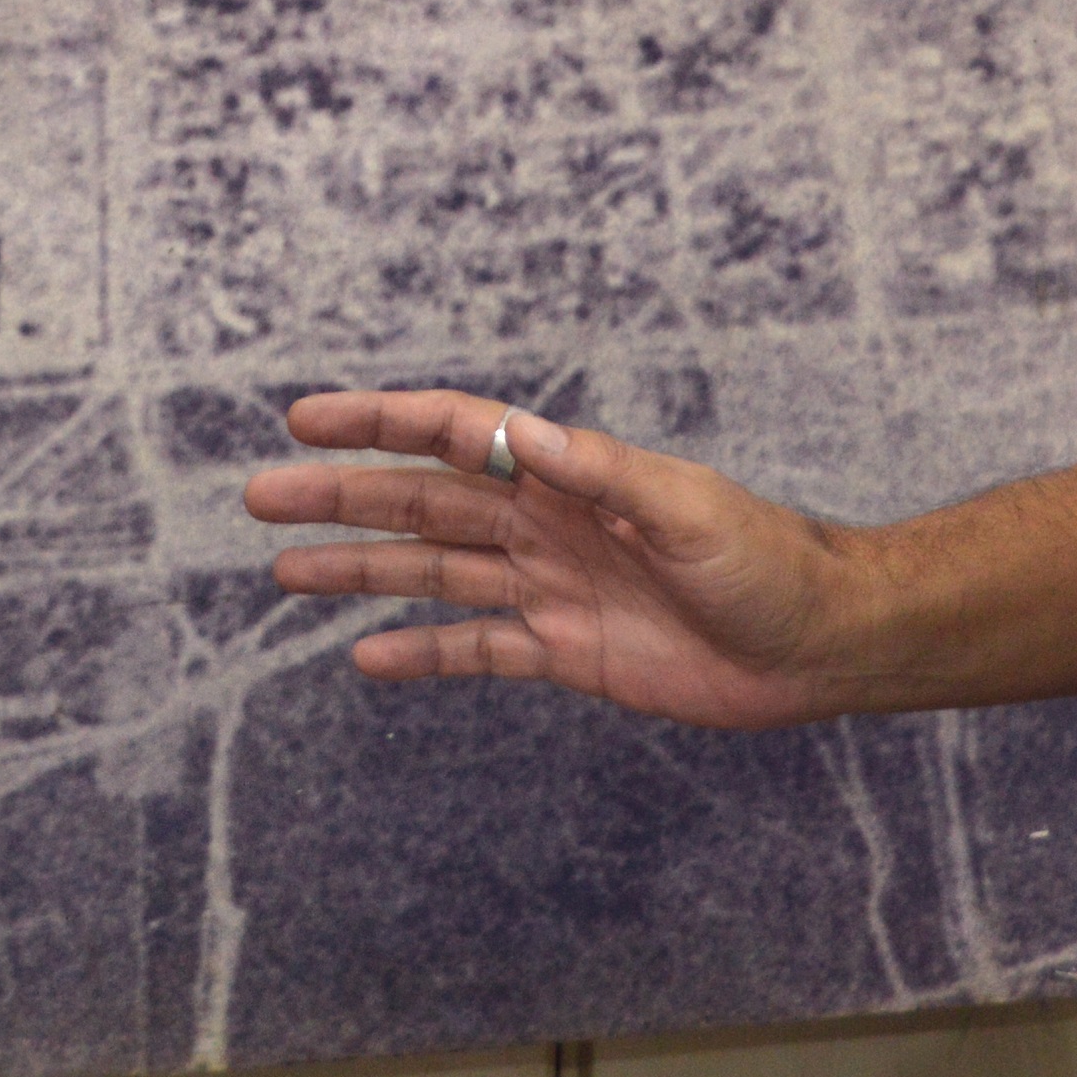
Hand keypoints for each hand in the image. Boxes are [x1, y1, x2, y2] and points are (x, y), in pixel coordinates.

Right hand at [243, 389, 870, 729]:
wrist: (816, 643)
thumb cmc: (767, 560)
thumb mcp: (687, 507)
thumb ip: (603, 473)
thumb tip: (524, 434)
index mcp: (568, 475)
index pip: (456, 436)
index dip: (380, 422)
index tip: (307, 419)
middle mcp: (546, 524)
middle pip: (422, 501)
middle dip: (343, 494)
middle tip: (260, 493)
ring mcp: (551, 587)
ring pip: (433, 572)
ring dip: (362, 568)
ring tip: (286, 569)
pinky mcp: (567, 651)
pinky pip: (477, 649)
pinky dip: (421, 652)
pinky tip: (365, 657)